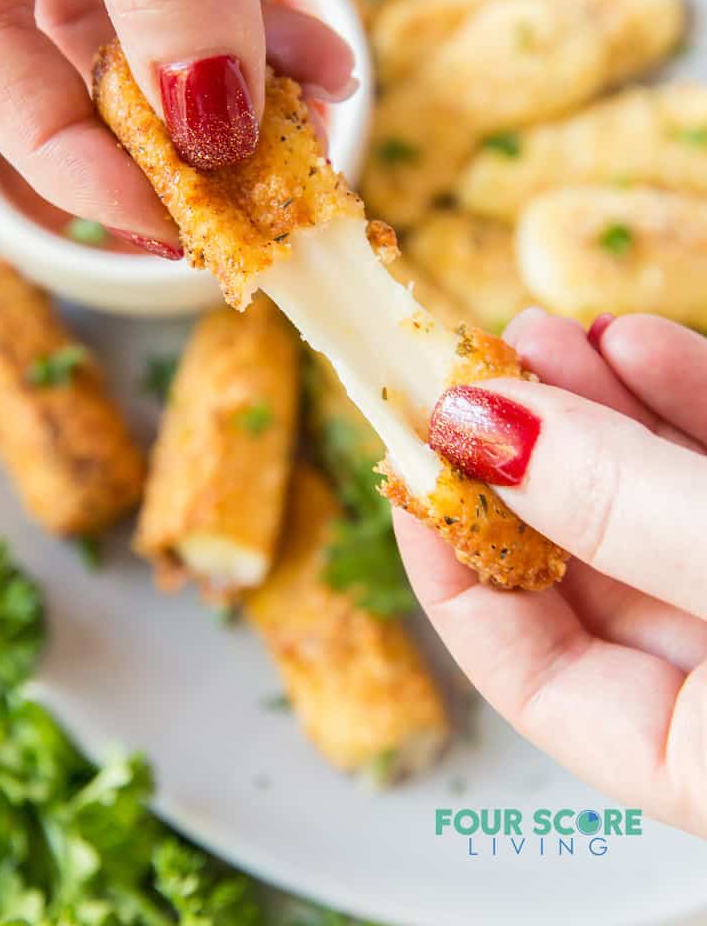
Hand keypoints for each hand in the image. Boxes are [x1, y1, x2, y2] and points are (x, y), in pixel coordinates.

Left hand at [396, 309, 706, 836]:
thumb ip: (622, 511)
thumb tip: (478, 426)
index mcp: (689, 756)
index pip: (524, 673)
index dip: (450, 561)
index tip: (409, 457)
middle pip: (584, 565)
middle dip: (521, 453)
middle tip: (471, 365)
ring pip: (652, 502)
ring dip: (595, 407)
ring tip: (544, 332)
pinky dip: (682, 400)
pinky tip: (637, 342)